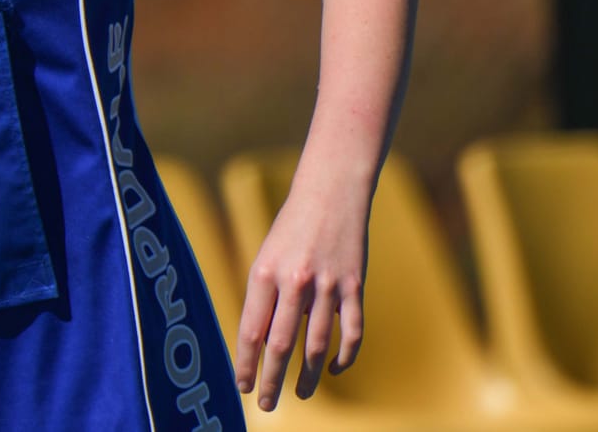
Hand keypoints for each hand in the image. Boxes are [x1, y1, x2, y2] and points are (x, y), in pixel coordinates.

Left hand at [233, 173, 369, 409]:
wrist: (330, 192)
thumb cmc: (291, 228)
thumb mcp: (266, 256)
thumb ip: (264, 297)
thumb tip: (260, 344)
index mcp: (264, 272)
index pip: (250, 331)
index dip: (246, 364)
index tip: (242, 387)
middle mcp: (294, 281)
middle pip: (281, 346)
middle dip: (273, 381)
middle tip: (267, 406)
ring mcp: (328, 286)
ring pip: (317, 346)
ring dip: (308, 377)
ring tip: (300, 394)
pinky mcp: (355, 287)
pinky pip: (351, 333)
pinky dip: (343, 357)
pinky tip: (332, 368)